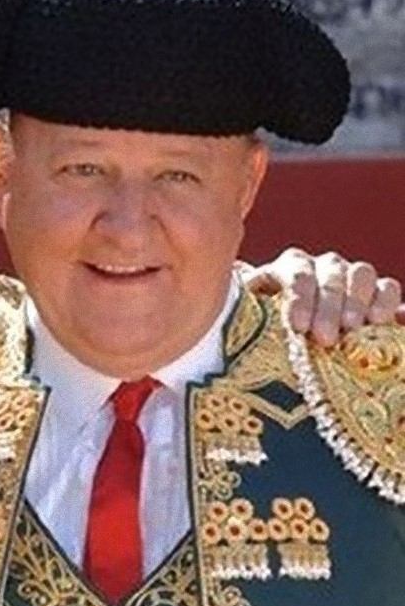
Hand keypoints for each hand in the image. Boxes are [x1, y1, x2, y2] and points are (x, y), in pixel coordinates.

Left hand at [244, 248, 401, 345]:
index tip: (298, 328)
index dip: (298, 299)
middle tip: (327, 338)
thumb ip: (243, 313)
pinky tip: (384, 322)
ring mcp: (350, 276)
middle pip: (329, 276)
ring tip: (355, 329)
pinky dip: (388, 302)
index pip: (295, 274)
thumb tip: (218, 311)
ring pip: (360, 273)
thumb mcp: (250, 319)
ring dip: (358, 301)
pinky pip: (387, 287)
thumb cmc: (265, 329)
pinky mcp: (376, 292)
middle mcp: (321, 266)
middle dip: (328, 307)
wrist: (293, 334)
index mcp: (289, 268)